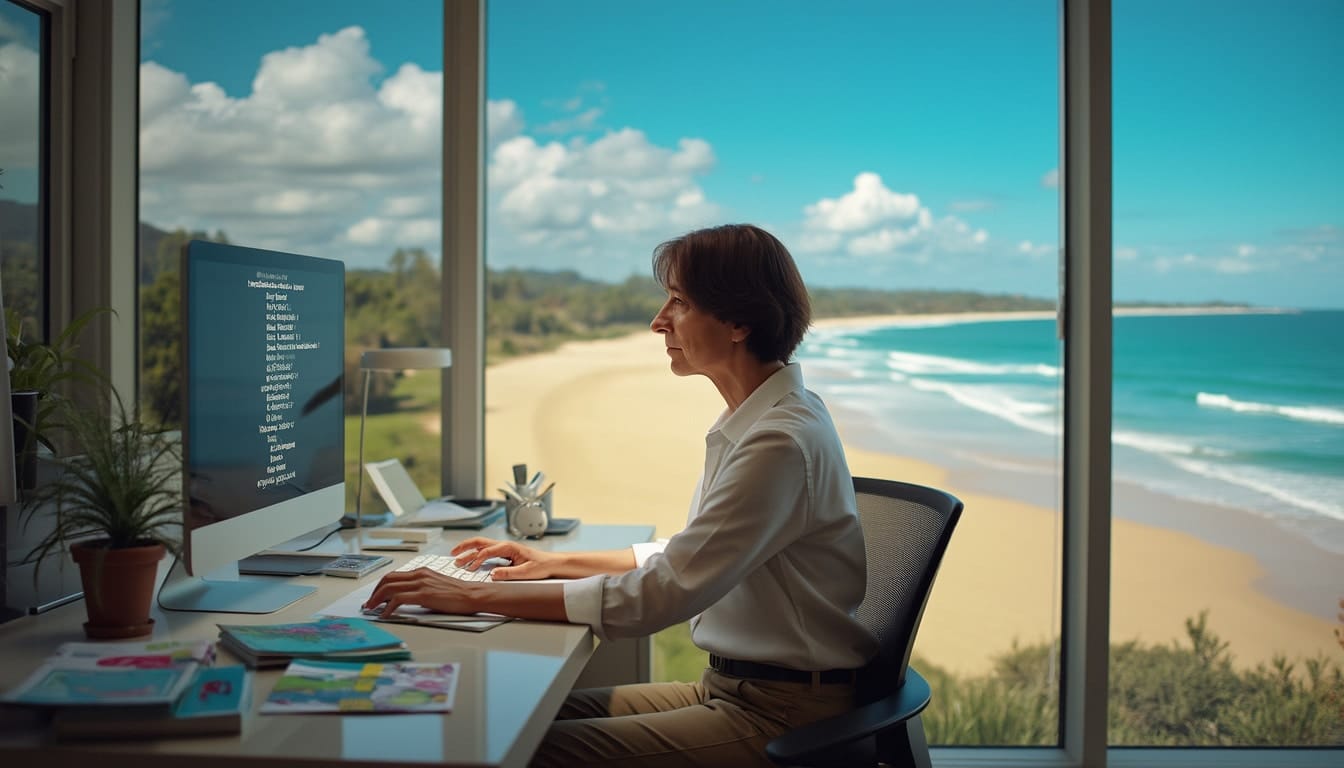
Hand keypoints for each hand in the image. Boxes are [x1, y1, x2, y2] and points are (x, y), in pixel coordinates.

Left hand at [362, 569, 477, 616]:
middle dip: (375, 592)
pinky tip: (385, 614)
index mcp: (421, 572)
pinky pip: (398, 599)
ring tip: (372, 610)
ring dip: (377, 600)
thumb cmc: (457, 594)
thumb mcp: (435, 586)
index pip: (394, 576)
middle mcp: (419, 574)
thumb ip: (420, 589)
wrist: (472, 595)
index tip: (375, 597)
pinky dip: (388, 607)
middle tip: (369, 604)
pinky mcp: (424, 594)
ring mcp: (421, 583)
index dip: (380, 587)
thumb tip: (403, 599)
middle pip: (388, 580)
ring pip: (390, 588)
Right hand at [450, 536, 561, 580]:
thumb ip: (509, 573)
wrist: (550, 563)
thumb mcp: (526, 572)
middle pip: (480, 542)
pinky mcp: (504, 553)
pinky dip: (474, 553)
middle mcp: (504, 545)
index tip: (470, 569)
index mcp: (508, 547)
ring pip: (481, 545)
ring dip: (468, 550)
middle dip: (465, 547)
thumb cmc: (541, 566)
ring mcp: (503, 548)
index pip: (487, 551)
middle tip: (453, 555)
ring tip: (456, 557)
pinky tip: (469, 559)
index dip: (477, 560)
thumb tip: (493, 574)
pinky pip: (485, 550)